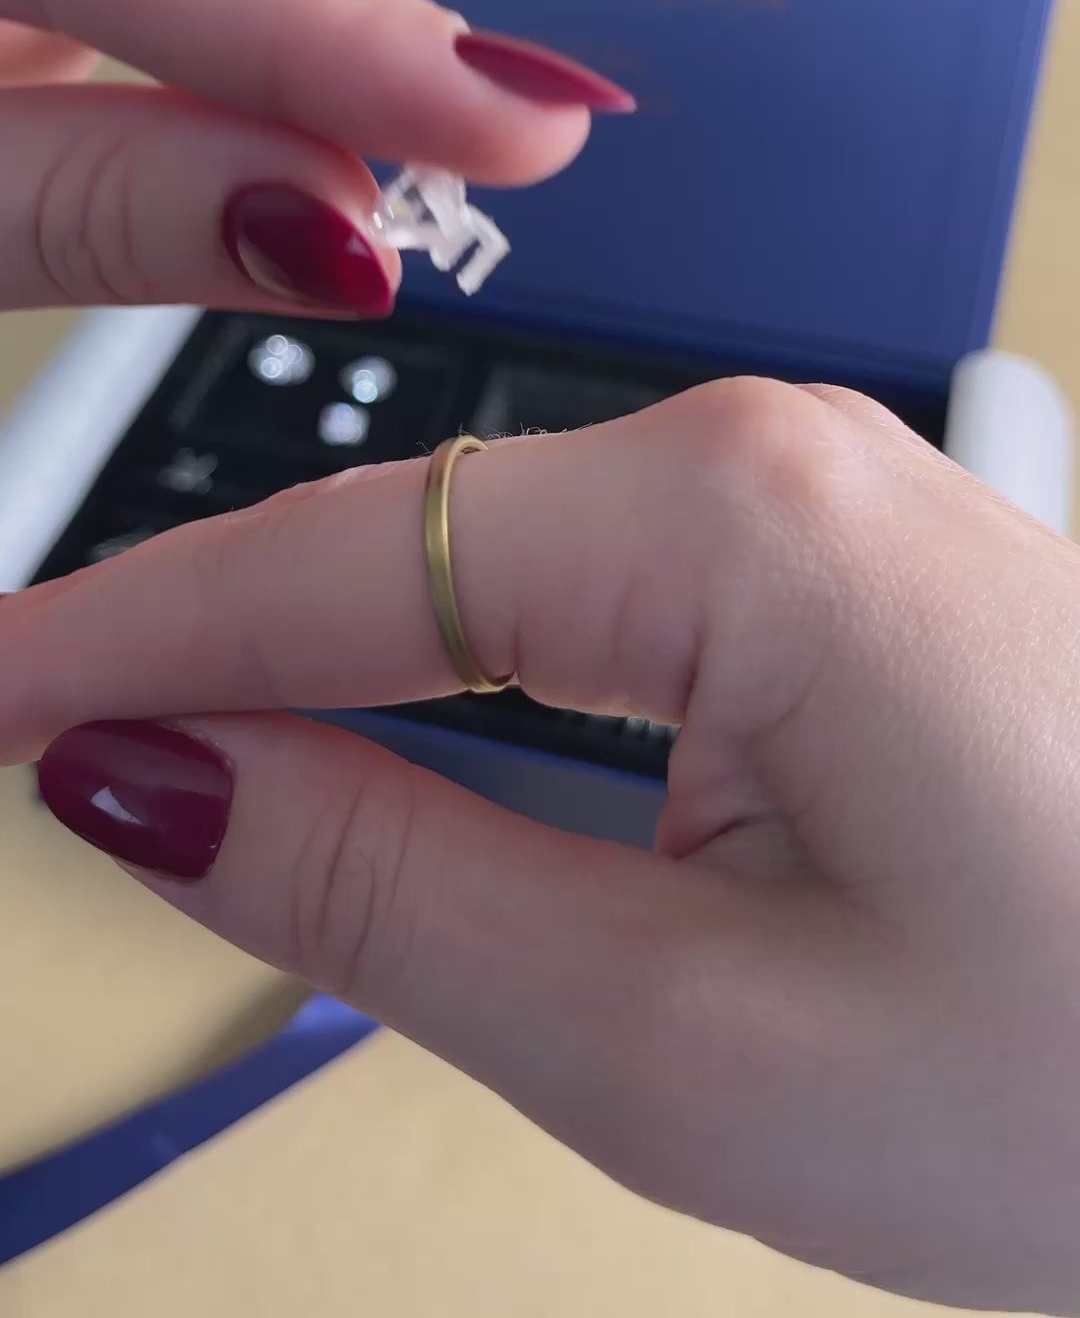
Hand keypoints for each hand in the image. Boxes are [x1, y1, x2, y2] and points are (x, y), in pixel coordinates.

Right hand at [7, 381, 1079, 1312]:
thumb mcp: (683, 1039)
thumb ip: (383, 885)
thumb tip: (149, 778)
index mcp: (739, 519)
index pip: (340, 558)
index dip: (125, 632)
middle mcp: (778, 455)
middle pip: (409, 541)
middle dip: (219, 646)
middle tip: (60, 746)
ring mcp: (821, 499)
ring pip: (492, 567)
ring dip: (340, 671)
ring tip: (184, 756)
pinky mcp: (842, 567)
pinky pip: (593, 593)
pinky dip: (463, 678)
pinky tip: (385, 738)